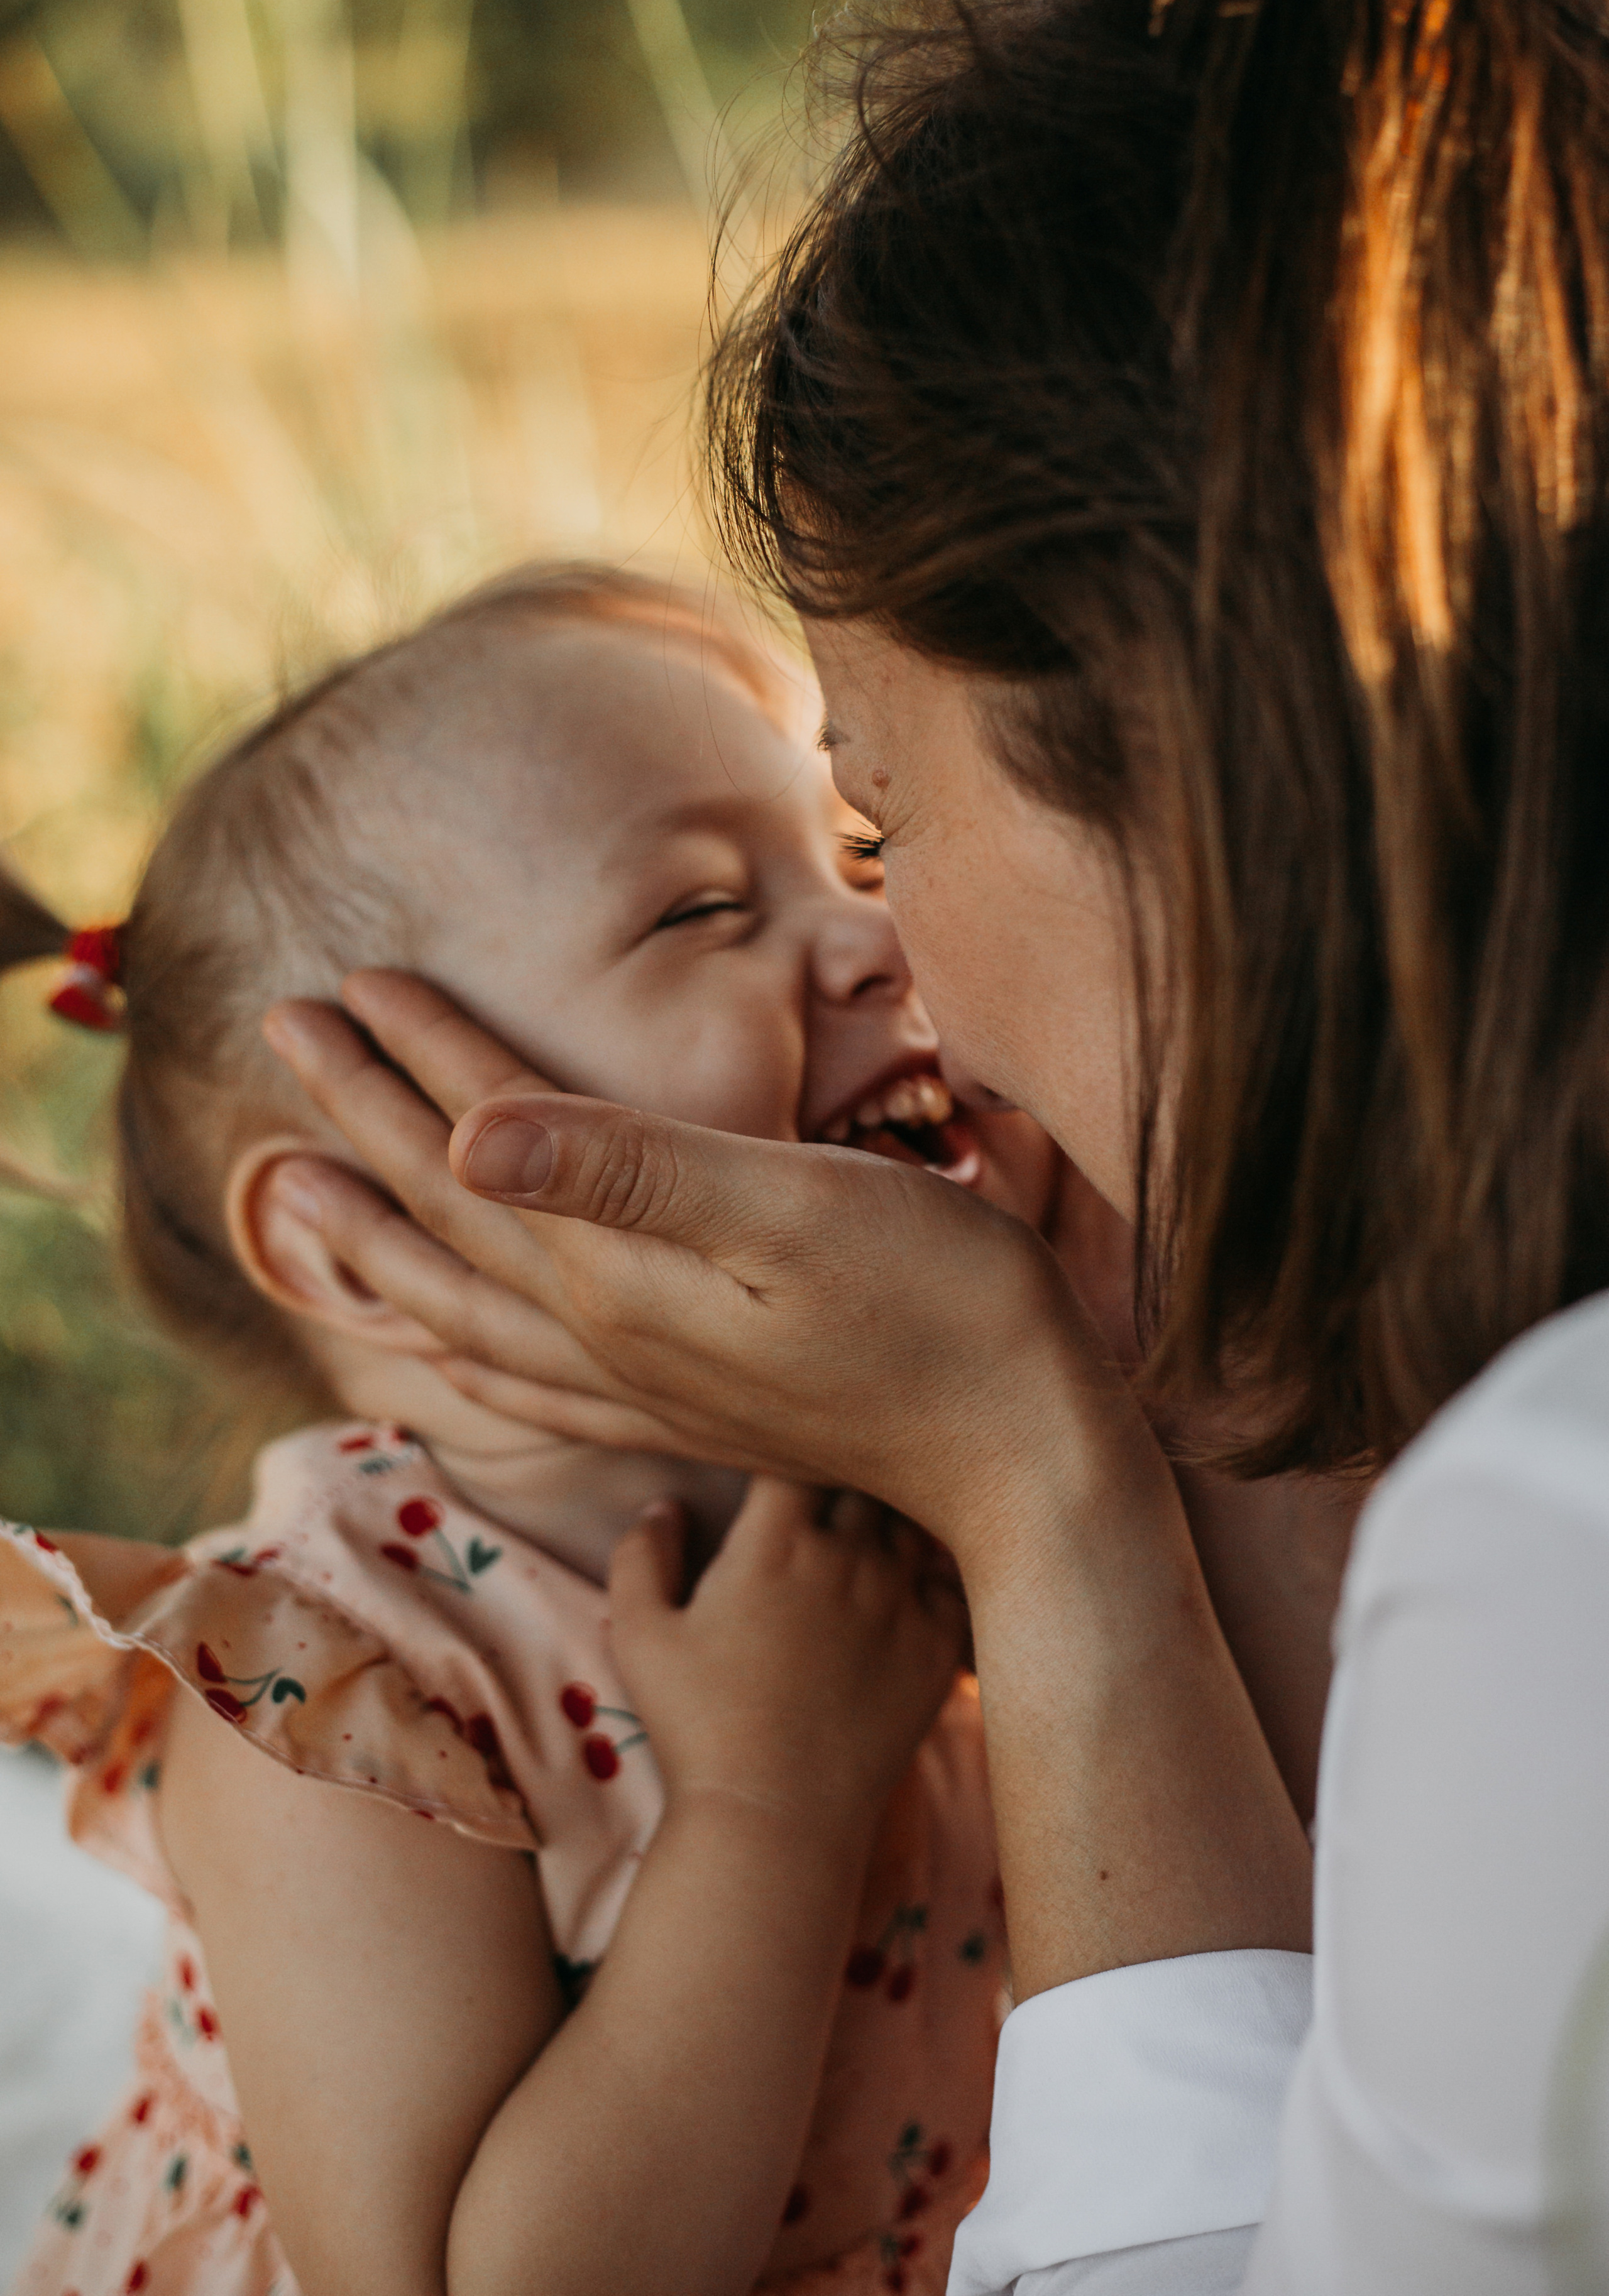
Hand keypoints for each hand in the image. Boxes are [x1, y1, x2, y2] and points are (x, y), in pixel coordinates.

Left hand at [265, 973, 1160, 1557]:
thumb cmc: (937, 1305)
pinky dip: (454, 1349)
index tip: (350, 977)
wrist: (1020, 1447)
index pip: (487, 1137)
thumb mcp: (792, 1213)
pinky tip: (438, 1342)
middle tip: (285, 1032)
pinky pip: (518, 1381)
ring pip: (462, 1304)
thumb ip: (628, 1169)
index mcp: (619, 1271)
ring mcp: (639, 1385)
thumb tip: (469, 1131)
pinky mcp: (681, 1411)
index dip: (420, 1050)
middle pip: (448, 1214)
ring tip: (302, 1192)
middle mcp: (605, 1334)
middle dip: (361, 1115)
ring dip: (376, 1235)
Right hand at [608, 1479, 965, 1836]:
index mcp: (774, 1544)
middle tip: (828, 1508)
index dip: (790, 1453)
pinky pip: (951, 1584)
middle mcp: (847, 1557)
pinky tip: (911, 1597)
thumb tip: (665, 1506)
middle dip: (844, 1486)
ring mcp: (900, 1600)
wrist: (773, 1818)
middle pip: (861, 1483)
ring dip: (889, 1529)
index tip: (781, 1477)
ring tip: (867, 1550)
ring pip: (910, 1527)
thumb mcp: (641, 1637)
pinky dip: (933, 1580)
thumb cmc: (695, 1727)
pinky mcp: (936, 1648)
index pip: (798, 1455)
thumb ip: (642, 1557)